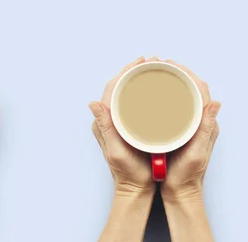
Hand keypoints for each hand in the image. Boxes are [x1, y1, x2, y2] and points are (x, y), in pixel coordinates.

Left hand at [89, 56, 153, 195]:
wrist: (134, 188)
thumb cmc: (127, 172)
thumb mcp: (115, 150)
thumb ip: (105, 127)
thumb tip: (93, 103)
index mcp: (104, 122)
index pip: (111, 89)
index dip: (124, 72)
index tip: (139, 62)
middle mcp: (109, 120)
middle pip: (119, 87)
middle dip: (133, 71)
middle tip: (150, 60)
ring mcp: (119, 123)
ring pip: (126, 94)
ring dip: (138, 79)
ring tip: (152, 68)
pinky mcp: (128, 127)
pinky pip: (133, 103)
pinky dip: (142, 92)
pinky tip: (154, 88)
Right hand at [160, 59, 220, 201]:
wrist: (182, 192)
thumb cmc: (187, 175)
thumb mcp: (197, 152)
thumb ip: (206, 128)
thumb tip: (216, 102)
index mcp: (207, 123)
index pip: (201, 89)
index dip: (187, 73)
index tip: (171, 64)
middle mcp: (202, 121)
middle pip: (192, 88)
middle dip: (178, 73)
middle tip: (161, 63)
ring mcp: (192, 125)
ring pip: (185, 96)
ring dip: (173, 81)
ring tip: (158, 71)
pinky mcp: (183, 130)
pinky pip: (178, 106)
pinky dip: (168, 94)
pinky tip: (156, 92)